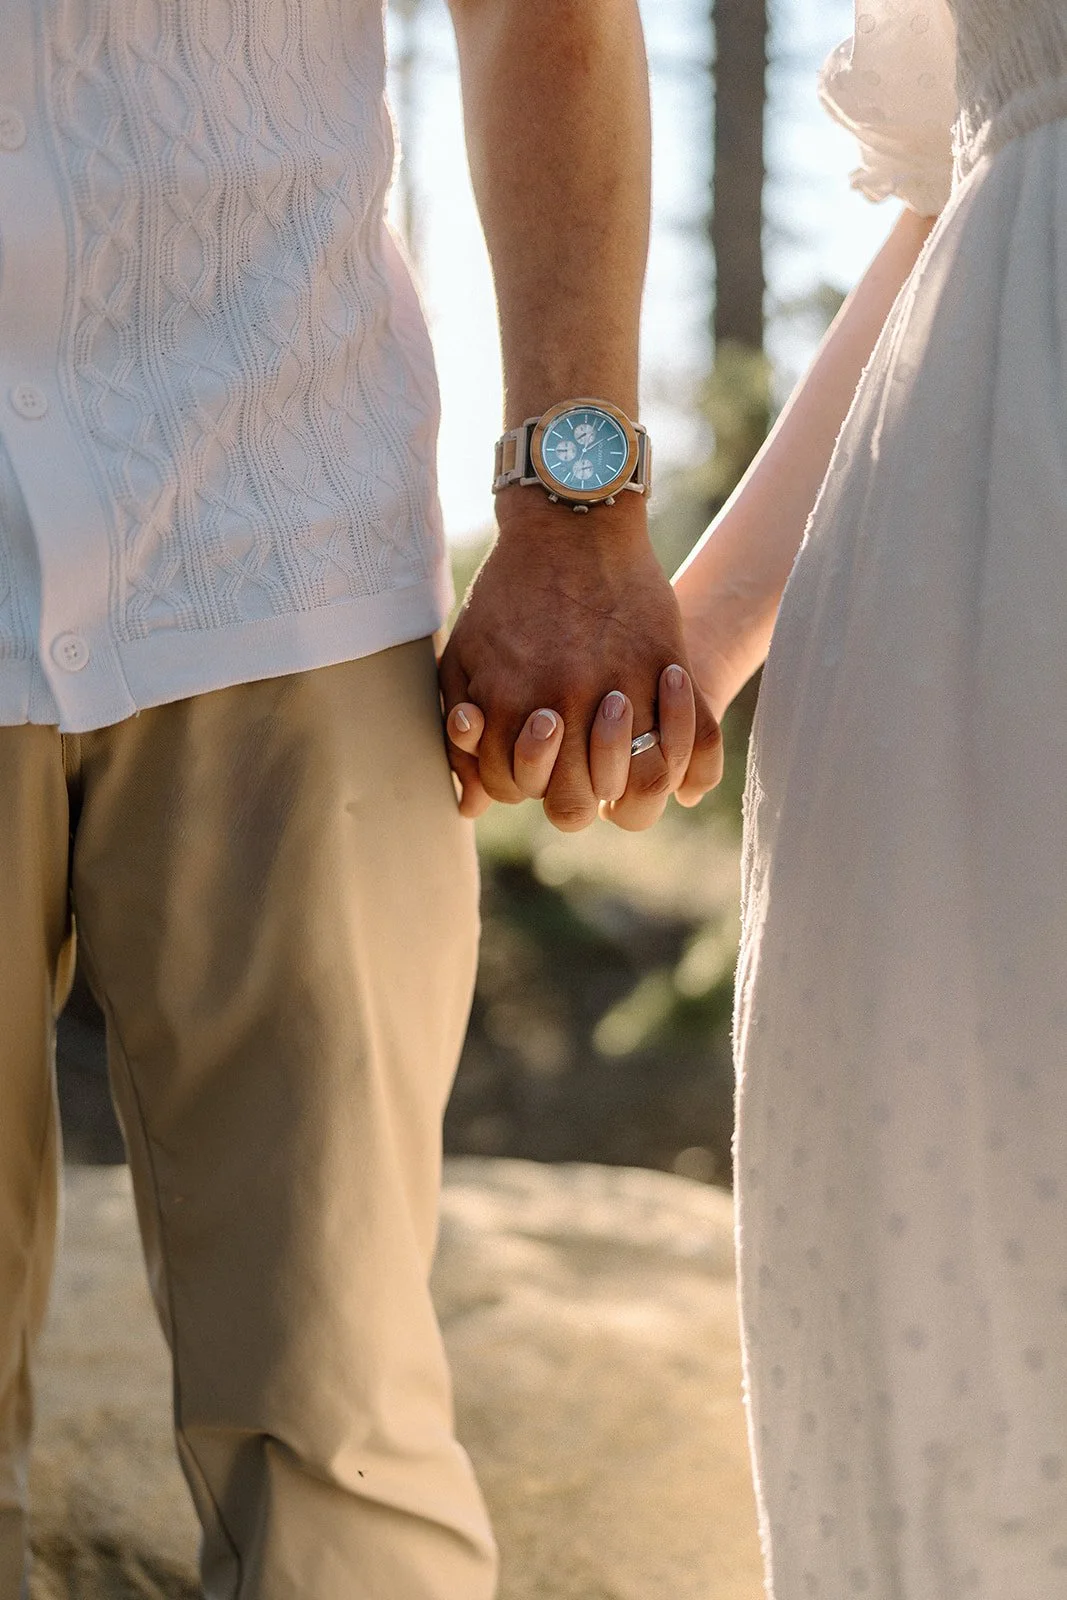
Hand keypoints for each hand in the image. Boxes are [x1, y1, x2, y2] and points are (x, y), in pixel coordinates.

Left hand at [439, 491, 722, 831]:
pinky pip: (697, 740)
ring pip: (644, 784)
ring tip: (624, 757)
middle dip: (576, 797)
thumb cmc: (508, 597)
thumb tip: (473, 807)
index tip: (536, 758)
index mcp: (511, 703)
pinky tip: (666, 739)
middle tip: (581, 769)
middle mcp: (567, 703)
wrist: (569, 525)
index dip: (525, 784)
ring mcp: (623, 685)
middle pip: (577, 805)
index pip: (519, 790)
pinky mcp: (667, 664)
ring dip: (635, 784)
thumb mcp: (465, 659)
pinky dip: (693, 761)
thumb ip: (465, 736)